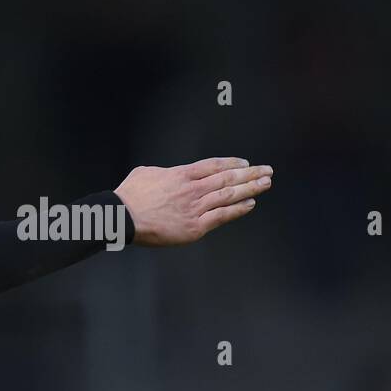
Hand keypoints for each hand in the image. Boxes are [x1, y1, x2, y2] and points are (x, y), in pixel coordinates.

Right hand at [115, 157, 271, 245]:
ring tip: (265, 184)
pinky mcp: (195, 226)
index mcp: (180, 174)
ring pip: (229, 195)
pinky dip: (237, 209)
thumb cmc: (130, 196)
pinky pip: (222, 216)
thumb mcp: (146, 173)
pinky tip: (249, 205)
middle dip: (250, 174)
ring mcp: (196, 208)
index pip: (213, 165)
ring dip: (250, 189)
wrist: (124, 216)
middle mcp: (192, 189)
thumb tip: (171, 174)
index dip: (232, 163)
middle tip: (267, 171)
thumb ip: (164, 172)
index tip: (245, 164)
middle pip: (227, 178)